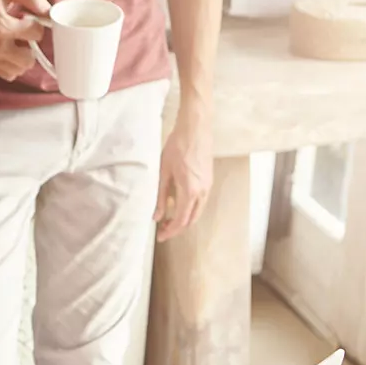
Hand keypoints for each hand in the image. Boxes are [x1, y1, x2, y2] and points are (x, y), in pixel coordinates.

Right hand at [0, 0, 50, 81]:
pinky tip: (9, 52)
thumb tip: (49, 11)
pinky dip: (12, 66)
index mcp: (2, 25)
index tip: (28, 20)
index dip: (37, 25)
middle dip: (31, 47)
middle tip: (23, 35)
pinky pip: (7, 74)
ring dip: (22, 58)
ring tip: (15, 43)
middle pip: (28, 60)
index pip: (36, 34)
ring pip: (18, 70)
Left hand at [155, 112, 213, 240]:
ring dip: (184, 219)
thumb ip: (160, 196)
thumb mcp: (163, 172)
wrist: (195, 128)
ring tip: (168, 220)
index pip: (181, 220)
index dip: (170, 231)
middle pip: (191, 219)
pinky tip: (177, 205)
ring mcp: (208, 185)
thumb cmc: (177, 146)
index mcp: (190, 191)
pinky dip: (190, 209)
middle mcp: (202, 191)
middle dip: (177, 228)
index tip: (160, 236)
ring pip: (197, 211)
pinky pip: (200, 201)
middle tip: (162, 231)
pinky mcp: (209, 180)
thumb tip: (156, 216)